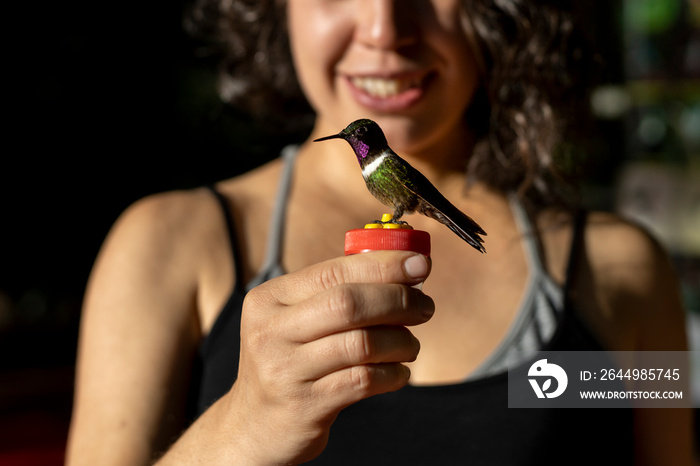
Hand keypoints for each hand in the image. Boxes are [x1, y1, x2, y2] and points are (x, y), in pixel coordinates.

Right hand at [226, 251, 432, 463]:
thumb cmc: (287, 363)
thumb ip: (337, 292)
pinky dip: (393, 374)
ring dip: (400, 341)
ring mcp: (285, 371)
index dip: (383, 265)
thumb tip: (404, 269)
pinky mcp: (305, 405)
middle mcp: (271, 331)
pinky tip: (398, 372)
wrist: (255, 425)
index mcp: (269, 299)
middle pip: (348, 303)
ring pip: (362, 343)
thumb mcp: (293, 320)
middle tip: (424, 306)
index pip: (334, 271)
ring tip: (410, 345)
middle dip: (398, 300)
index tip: (419, 264)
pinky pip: (364, 380)